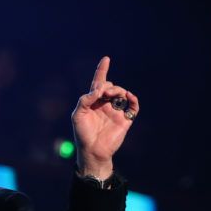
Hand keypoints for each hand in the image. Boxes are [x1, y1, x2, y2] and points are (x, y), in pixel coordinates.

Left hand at [71, 56, 138, 175]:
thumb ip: (85, 100)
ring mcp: (115, 111)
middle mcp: (105, 105)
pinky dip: (133, 99)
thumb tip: (98, 90)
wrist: (92, 151)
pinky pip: (133, 106)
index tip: (106, 59)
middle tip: (104, 92)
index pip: (98, 83)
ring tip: (113, 95)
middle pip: (110, 87)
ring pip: (121, 93)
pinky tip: (129, 96)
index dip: (102, 70)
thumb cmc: (82, 134)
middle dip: (108, 86)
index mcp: (93, 102)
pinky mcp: (125, 120)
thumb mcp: (77, 115)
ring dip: (118, 90)